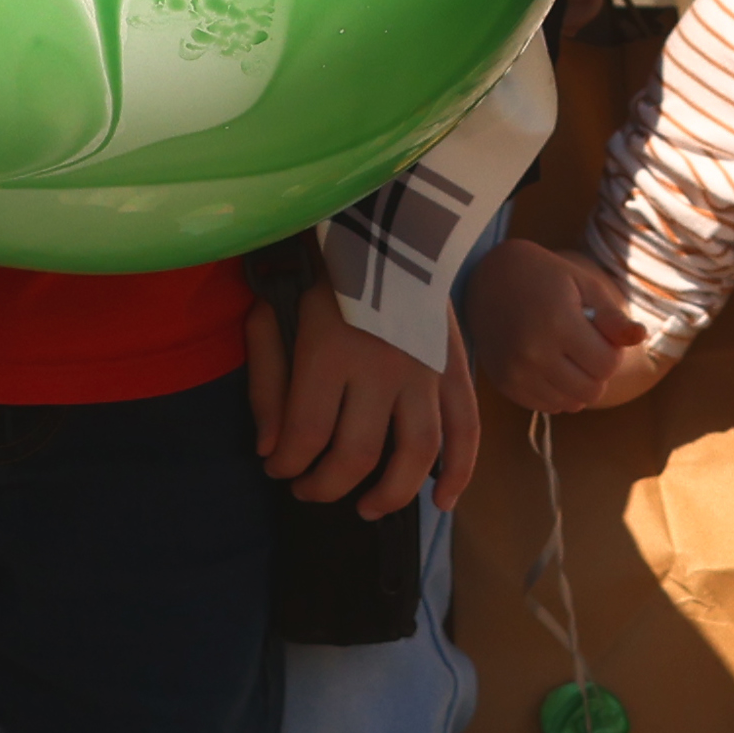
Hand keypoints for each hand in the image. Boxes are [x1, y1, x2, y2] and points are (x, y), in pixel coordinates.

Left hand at [242, 278, 479, 518]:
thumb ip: (267, 381)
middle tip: (308, 489)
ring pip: (416, 455)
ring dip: (390, 494)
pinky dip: (460, 473)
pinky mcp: (456, 366)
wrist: (383, 223)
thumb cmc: (318, 272)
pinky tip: (441, 503)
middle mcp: (381, 366)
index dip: (285, 465)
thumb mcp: (273, 312)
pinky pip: (466, 429)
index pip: (304, 435)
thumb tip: (271, 450)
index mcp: (329, 351)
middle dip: (323, 486)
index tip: (276, 467)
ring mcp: (425, 369)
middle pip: (355, 455)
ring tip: (366, 508)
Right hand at [460, 235, 644, 417]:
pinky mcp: (506, 385)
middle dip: (597, 371)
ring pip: (571, 403)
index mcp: (558, 322)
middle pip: (591, 390)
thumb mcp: (583, 284)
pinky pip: (548, 407)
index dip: (611, 351)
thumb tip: (639, 337)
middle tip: (585, 346)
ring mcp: (517, 372)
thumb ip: (612, 316)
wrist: (489, 279)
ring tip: (568, 355)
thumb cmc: (544, 277)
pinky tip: (550, 366)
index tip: (599, 333)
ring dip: (579, 384)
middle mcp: (534, 352)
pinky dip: (558, 393)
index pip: (607, 365)